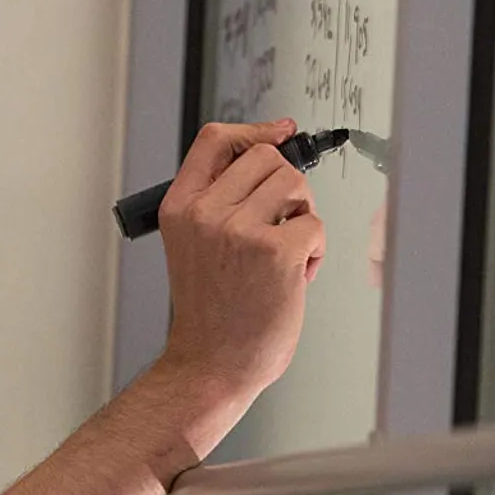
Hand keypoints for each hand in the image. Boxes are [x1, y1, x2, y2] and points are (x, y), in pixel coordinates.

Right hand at [154, 120, 326, 404]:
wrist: (211, 365)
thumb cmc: (212, 312)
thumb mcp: (195, 243)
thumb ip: (221, 200)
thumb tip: (273, 152)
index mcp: (180, 207)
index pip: (216, 140)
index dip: (255, 130)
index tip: (281, 131)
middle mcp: (205, 213)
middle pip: (266, 157)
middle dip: (285, 186)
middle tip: (281, 224)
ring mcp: (239, 230)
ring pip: (295, 185)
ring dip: (302, 217)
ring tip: (285, 254)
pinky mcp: (275, 252)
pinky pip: (315, 225)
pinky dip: (314, 251)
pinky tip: (294, 277)